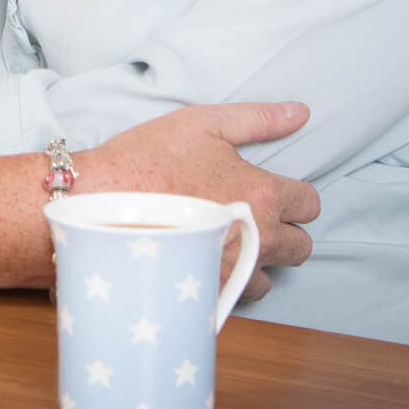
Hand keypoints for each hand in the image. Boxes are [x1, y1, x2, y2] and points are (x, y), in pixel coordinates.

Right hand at [78, 101, 319, 302]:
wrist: (98, 202)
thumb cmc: (149, 158)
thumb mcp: (203, 124)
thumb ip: (258, 119)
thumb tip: (301, 112)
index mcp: (263, 194)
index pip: (309, 204)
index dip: (294, 194)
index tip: (270, 189)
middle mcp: (258, 238)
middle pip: (301, 247)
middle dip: (285, 231)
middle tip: (251, 214)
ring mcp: (234, 271)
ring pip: (270, 277)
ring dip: (258, 261)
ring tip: (227, 240)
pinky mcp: (209, 292)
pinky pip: (236, 295)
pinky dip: (228, 281)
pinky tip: (205, 259)